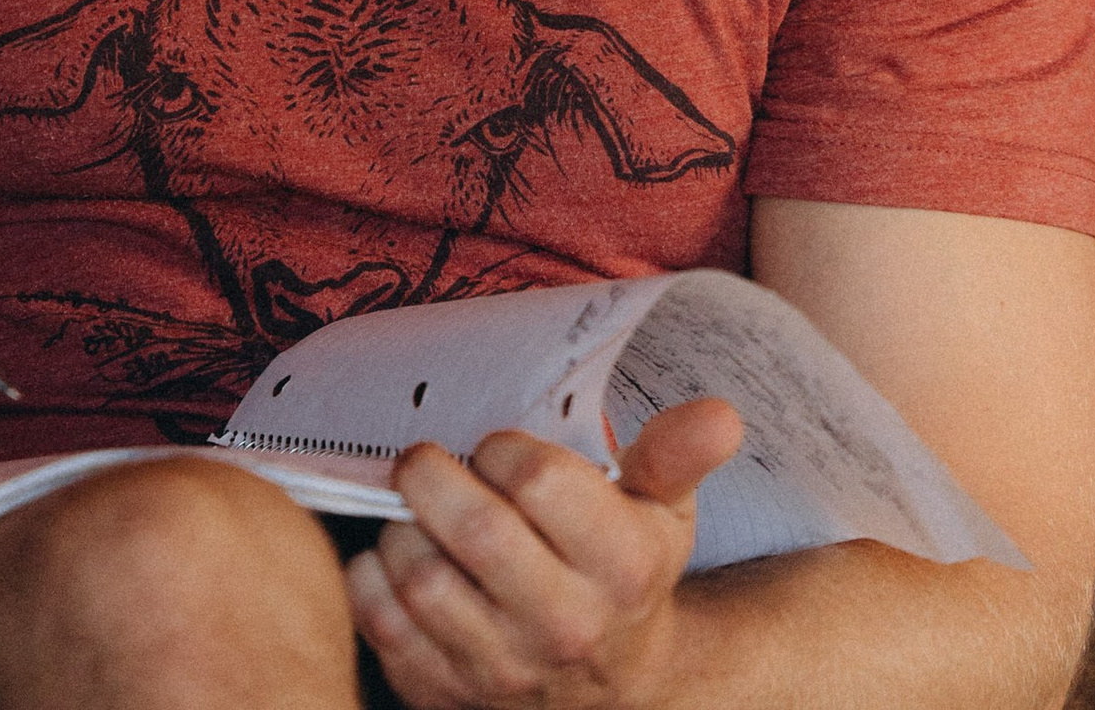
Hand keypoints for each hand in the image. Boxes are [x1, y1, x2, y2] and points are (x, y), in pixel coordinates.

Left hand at [346, 397, 743, 707]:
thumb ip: (678, 454)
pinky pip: (383, 624)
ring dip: (403, 530)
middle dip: (432, 475)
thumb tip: (721, 414)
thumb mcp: (661, 512)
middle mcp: (563, 624)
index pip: (537, 480)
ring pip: (420, 578)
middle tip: (424, 460)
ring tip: (419, 516)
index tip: (496, 449)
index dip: (503, 448)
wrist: (609, 688)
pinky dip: (373, 580)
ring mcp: (502, 669)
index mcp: (619, 568)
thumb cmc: (625, 574)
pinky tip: (397, 560)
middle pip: (474, 529)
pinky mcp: (447, 694)